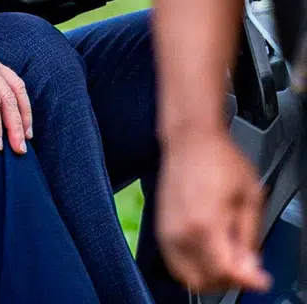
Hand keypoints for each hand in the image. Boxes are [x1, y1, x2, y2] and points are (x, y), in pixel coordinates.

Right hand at [157, 130, 270, 293]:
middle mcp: (180, 232)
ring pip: (186, 276)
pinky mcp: (160, 228)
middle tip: (247, 269)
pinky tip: (211, 252)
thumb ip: (249, 237)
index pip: (225, 272)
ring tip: (229, 260)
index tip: (261, 279)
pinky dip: (194, 267)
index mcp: (204, 224)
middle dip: (228, 282)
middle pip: (203, 282)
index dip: (248, 281)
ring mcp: (166, 231)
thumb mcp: (249, 197)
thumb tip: (250, 266)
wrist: (189, 140)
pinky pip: (175, 263)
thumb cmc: (219, 159)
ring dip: (210, 277)